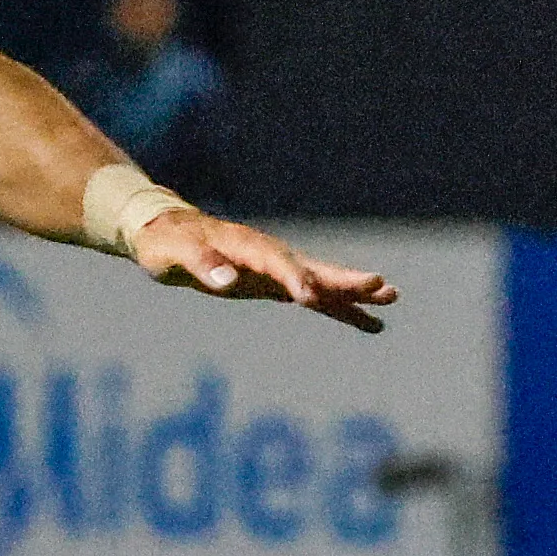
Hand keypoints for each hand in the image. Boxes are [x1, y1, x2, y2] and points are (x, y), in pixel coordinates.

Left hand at [135, 210, 394, 333]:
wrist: (166, 232)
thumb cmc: (166, 243)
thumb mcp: (173, 253)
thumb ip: (201, 263)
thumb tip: (227, 279)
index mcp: (245, 245)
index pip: (276, 262)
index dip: (293, 278)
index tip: (310, 297)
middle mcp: (268, 253)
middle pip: (313, 267)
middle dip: (344, 279)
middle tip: (382, 286)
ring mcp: (276, 268)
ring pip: (321, 280)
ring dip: (353, 292)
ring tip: (391, 300)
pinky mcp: (276, 282)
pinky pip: (314, 296)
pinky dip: (340, 308)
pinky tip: (369, 322)